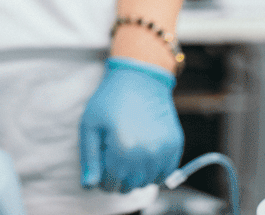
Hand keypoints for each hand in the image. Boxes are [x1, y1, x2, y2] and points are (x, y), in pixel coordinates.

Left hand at [79, 57, 182, 192]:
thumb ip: (90, 158)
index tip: (100, 169)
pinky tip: (143, 158)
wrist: (140, 78)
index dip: (102, 180)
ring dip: (135, 177)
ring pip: (147, 182)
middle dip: (118, 179)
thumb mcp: (90, 125)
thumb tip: (89, 186)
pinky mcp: (175, 146)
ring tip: (127, 157)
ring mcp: (163, 151)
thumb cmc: (110, 100)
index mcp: (123, 149)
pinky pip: (164, 174)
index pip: (111, 183)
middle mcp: (146, 153)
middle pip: (129, 185)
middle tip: (113, 162)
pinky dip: (153, 172)